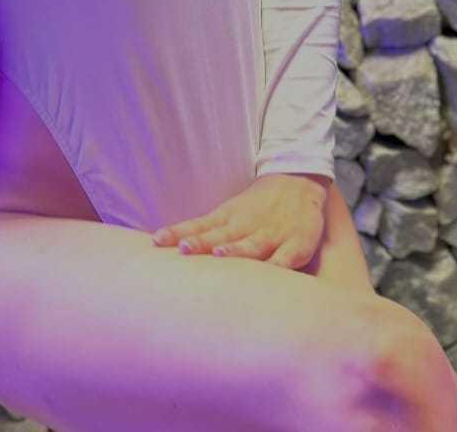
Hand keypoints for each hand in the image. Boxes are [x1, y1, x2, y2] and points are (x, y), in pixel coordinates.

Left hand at [150, 174, 329, 269]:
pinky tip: (270, 272)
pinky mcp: (297, 244)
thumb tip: (172, 248)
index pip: (199, 225)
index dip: (179, 233)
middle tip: (182, 249)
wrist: (299, 183)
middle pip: (220, 235)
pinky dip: (278, 264)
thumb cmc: (257, 206)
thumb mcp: (230, 212)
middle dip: (202, 243)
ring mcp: (272, 234)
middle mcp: (246, 225)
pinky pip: (288, 257)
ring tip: (220, 254)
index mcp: (229, 217)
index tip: (157, 240)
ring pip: (252, 244)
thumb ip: (206, 230)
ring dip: (236, 250)